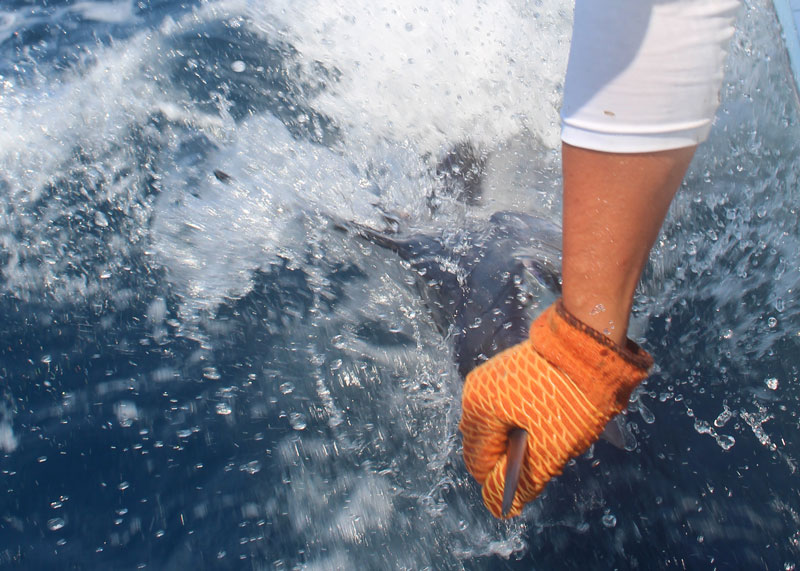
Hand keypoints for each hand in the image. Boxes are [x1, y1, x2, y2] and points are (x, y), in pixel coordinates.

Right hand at [459, 300, 652, 517]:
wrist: (591, 342)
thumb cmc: (571, 398)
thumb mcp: (550, 450)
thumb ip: (521, 482)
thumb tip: (499, 508)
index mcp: (479, 410)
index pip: (478, 463)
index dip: (504, 479)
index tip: (536, 472)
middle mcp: (476, 391)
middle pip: (486, 444)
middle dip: (513, 457)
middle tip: (549, 451)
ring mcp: (490, 378)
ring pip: (498, 426)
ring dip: (521, 438)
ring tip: (555, 431)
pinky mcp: (507, 371)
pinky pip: (506, 407)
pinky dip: (525, 419)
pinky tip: (553, 415)